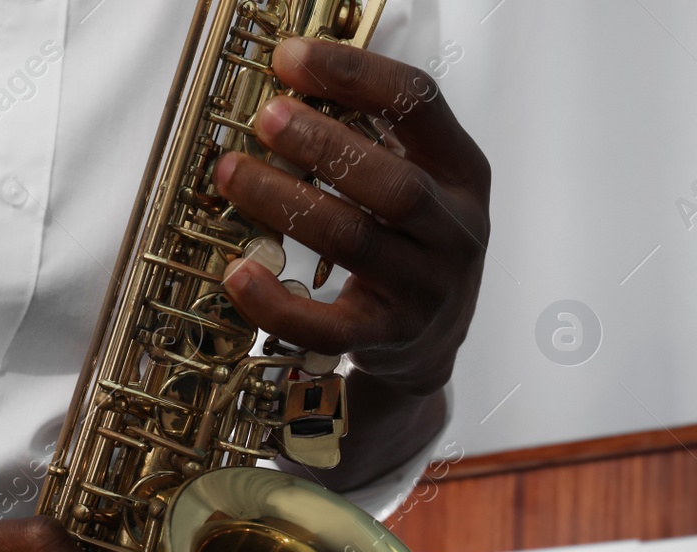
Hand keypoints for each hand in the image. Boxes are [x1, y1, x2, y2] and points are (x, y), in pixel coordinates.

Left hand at [214, 37, 490, 396]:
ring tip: (233, 174)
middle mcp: (455, 231)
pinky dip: (278, 301)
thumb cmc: (413, 248)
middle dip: (323, 143)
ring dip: (286, 202)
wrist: (430, 347)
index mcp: (464, 174)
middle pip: (393, 183)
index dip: (355, 74)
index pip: (420, 105)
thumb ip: (376, 137)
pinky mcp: (388, 340)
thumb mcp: (423, 183)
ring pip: (355, 240)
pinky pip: (329, 326)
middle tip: (265, 117)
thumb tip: (288, 87)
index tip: (291, 58)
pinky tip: (240, 272)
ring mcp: (425, 290)